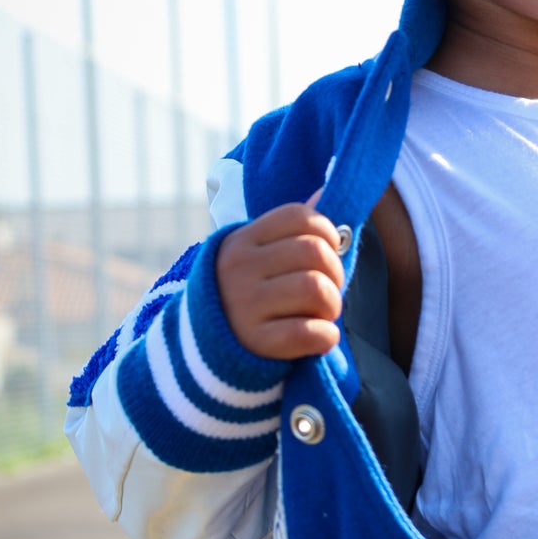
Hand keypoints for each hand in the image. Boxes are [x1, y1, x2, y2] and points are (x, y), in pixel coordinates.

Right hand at [215, 200, 344, 360]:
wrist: (202, 347)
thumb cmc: (246, 294)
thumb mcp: (257, 256)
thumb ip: (291, 230)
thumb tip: (325, 191)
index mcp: (242, 241)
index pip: (299, 216)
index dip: (326, 232)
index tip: (326, 252)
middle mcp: (240, 268)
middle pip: (315, 252)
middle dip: (335, 273)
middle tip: (328, 289)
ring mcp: (245, 305)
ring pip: (316, 289)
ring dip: (332, 305)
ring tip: (322, 314)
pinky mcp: (256, 342)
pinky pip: (310, 333)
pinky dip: (326, 336)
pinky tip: (318, 338)